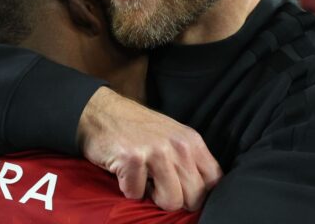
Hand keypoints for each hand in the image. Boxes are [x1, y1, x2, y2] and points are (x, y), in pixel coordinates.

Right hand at [77, 87, 221, 211]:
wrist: (100, 112)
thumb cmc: (136, 129)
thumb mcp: (172, 137)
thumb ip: (190, 161)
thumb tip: (203, 194)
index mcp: (192, 141)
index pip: (214, 182)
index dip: (199, 194)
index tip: (182, 191)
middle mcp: (179, 145)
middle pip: (194, 198)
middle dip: (175, 199)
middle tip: (157, 185)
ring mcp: (156, 151)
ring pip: (171, 201)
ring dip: (152, 196)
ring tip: (142, 178)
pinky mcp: (133, 159)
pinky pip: (136, 195)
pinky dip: (127, 188)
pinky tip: (124, 171)